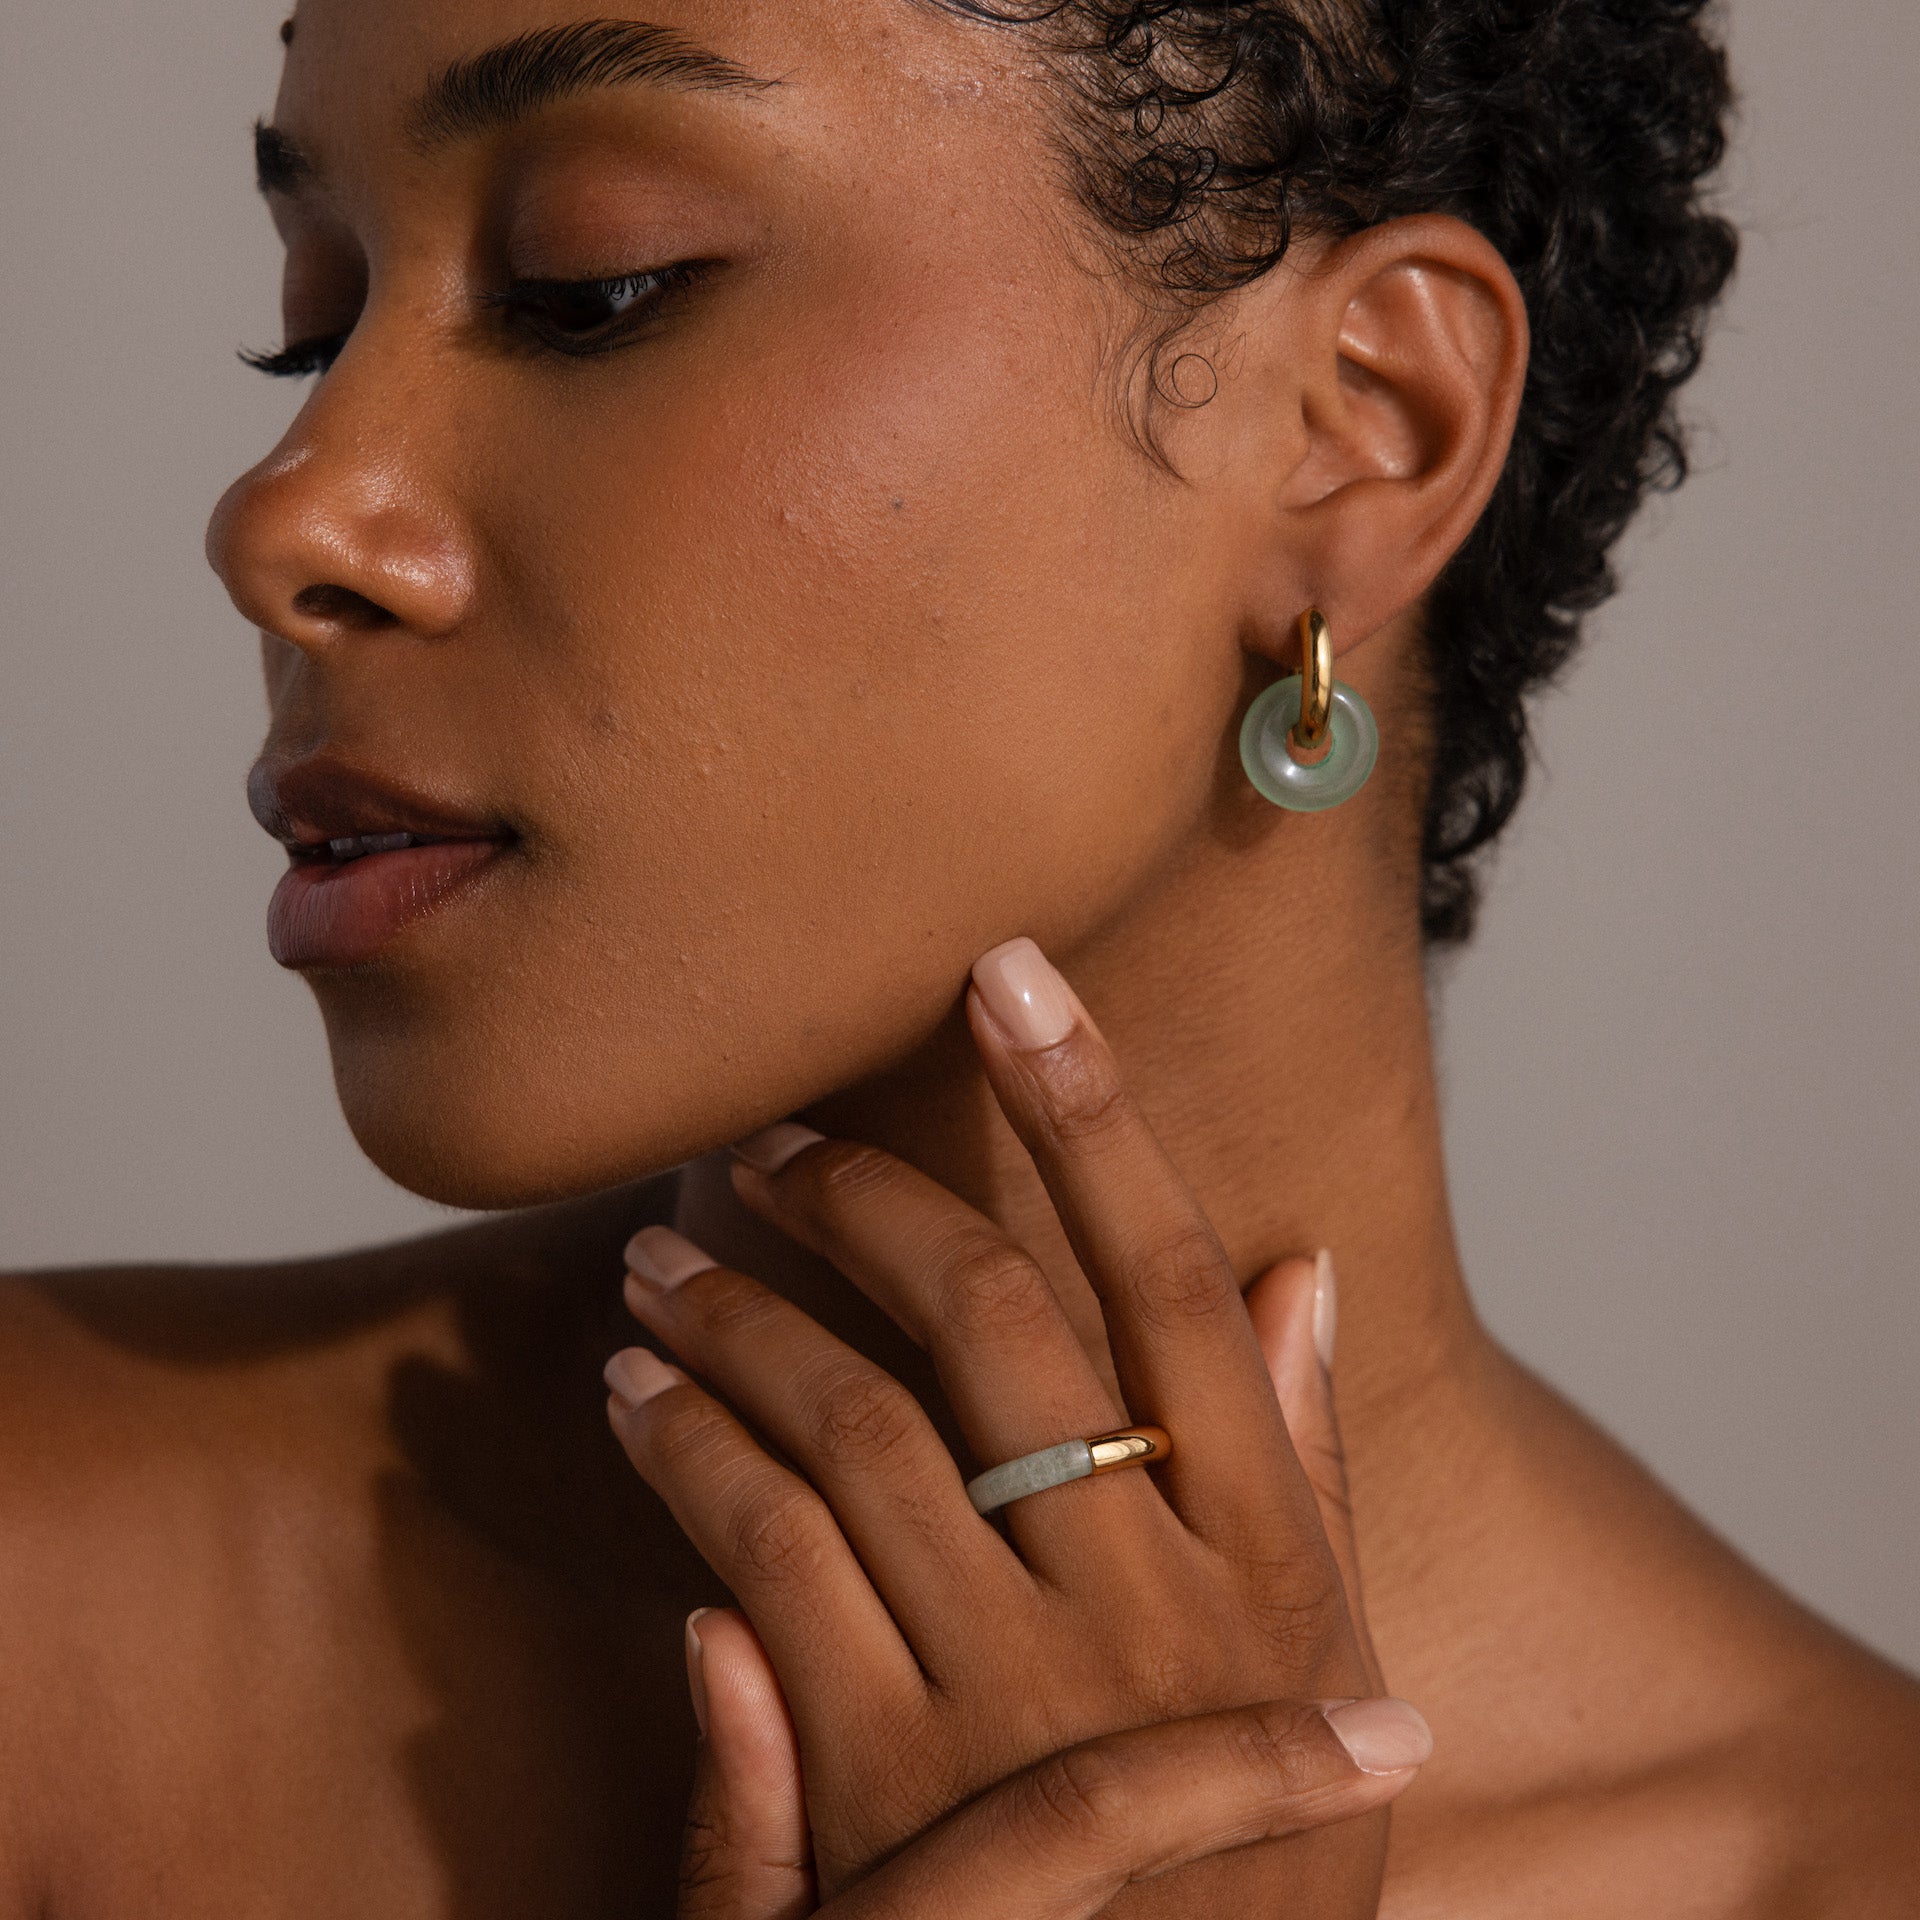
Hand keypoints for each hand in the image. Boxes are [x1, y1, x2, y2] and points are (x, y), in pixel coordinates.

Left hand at [606, 937, 1427, 1910]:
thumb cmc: (1253, 1858)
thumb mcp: (1329, 1665)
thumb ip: (1306, 1466)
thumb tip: (1302, 1269)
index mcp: (1264, 1553)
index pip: (1170, 1275)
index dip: (1091, 1107)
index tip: (1009, 971)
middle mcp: (1146, 1598)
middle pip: (992, 1320)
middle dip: (865, 1199)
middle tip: (762, 1142)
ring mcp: (1011, 1690)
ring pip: (853, 1421)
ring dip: (740, 1315)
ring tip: (656, 1256)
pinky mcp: (881, 1775)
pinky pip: (763, 1560)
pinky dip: (690, 1457)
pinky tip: (638, 1399)